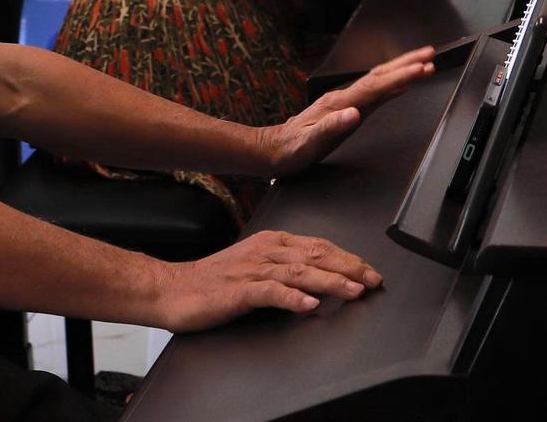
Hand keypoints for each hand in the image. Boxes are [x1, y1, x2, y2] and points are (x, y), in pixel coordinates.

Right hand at [160, 230, 384, 331]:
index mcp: (271, 242)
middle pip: (314, 255)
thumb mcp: (255, 265)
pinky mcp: (238, 291)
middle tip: (373, 279)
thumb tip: (321, 275)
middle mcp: (264, 251)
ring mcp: (251, 270)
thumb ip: (285, 267)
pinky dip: (292, 299)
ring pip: (298, 272)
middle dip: (348, 267)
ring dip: (329, 282)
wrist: (173, 288)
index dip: (348, 257)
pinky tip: (309, 305)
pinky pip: (270, 293)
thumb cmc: (215, 281)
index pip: (318, 245)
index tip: (370, 270)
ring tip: (353, 290)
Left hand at [265, 47, 435, 175]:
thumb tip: (354, 114)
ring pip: (378, 80)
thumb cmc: (293, 148)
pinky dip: (391, 85)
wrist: (275, 148)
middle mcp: (343, 98)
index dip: (399, 77)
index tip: (420, 69)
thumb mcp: (310, 143)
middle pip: (379, 75)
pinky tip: (401, 84)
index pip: (374, 87)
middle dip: (406, 63)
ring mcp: (345, 101)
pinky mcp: (346, 108)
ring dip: (401, 70)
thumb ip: (331, 128)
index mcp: (338, 104)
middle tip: (430, 54)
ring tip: (423, 62)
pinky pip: (374, 92)